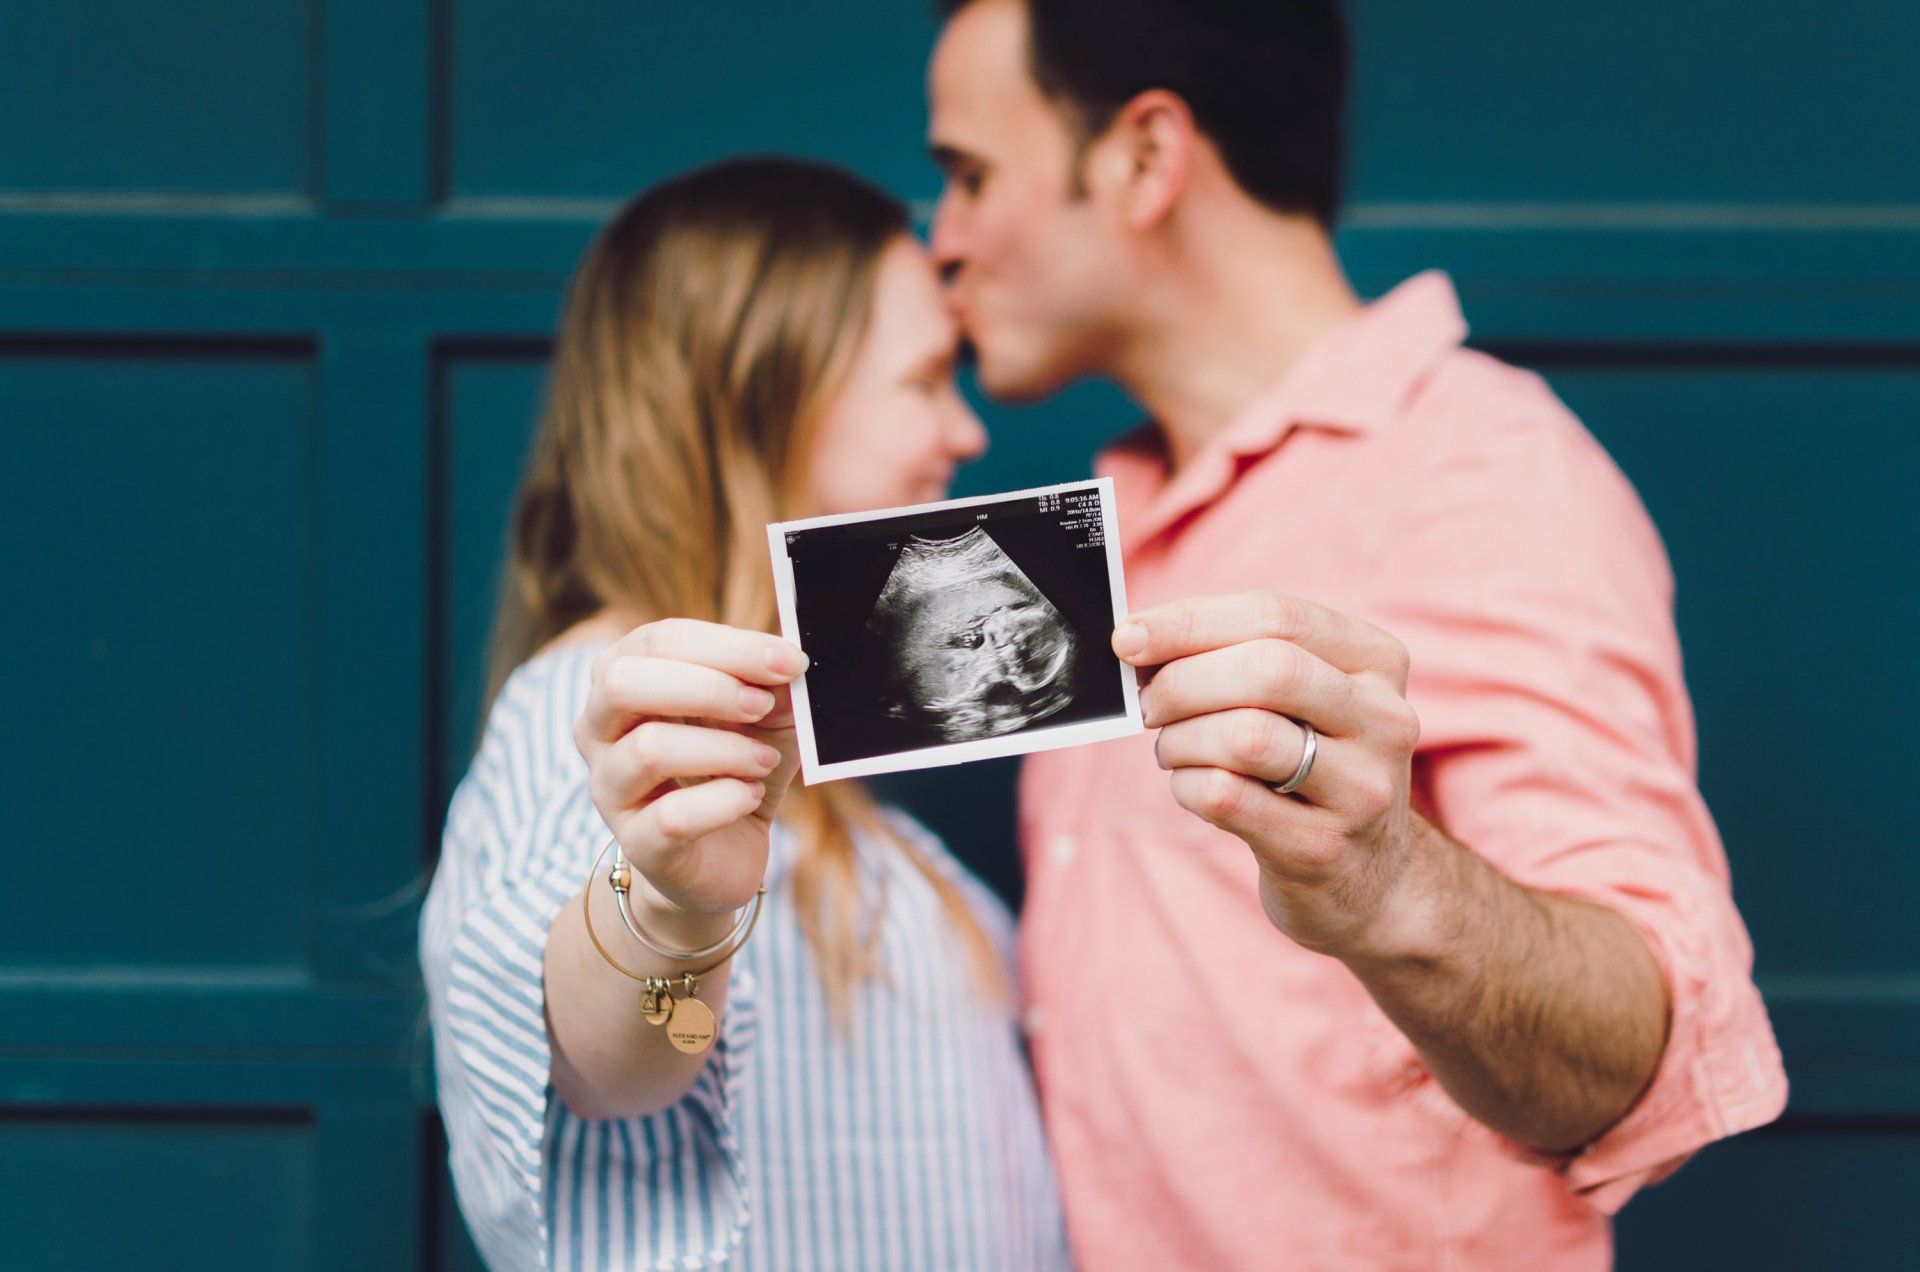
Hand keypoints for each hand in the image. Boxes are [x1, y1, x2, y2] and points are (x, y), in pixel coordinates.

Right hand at [574, 619, 808, 942]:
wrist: (723, 854)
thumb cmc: (734, 766)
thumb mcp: (763, 715)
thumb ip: (771, 682)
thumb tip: (788, 658)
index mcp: (623, 679)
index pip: (659, 641)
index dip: (729, 646)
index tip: (788, 661)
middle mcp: (599, 729)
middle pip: (624, 683)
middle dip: (708, 687)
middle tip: (762, 705)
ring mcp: (610, 788)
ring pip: (649, 750)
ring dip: (725, 749)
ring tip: (764, 761)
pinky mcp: (637, 842)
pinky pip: (672, 816)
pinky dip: (725, 801)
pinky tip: (749, 796)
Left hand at [1115, 591, 1423, 956]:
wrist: (1369, 878)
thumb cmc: (1311, 767)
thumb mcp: (1303, 701)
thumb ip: (1237, 656)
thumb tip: (1140, 639)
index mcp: (1377, 662)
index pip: (1276, 616)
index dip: (1190, 622)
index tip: (1130, 637)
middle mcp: (1384, 720)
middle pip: (1268, 670)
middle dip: (1183, 682)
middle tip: (1148, 704)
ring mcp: (1362, 789)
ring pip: (1245, 736)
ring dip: (1181, 738)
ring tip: (1173, 749)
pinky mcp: (1322, 847)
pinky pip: (1227, 797)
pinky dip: (1186, 785)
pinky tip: (1191, 786)